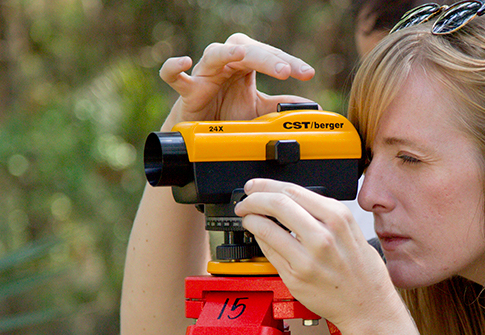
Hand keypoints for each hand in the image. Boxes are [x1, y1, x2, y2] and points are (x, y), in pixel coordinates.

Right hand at [158, 33, 315, 128]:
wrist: (202, 135)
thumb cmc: (226, 114)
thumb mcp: (258, 109)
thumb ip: (281, 105)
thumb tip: (310, 106)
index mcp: (245, 65)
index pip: (270, 55)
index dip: (290, 62)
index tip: (308, 73)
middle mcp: (226, 64)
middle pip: (247, 49)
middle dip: (267, 57)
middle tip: (287, 70)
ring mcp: (205, 74)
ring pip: (215, 54)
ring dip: (228, 53)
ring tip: (242, 54)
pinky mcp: (187, 90)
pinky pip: (175, 75)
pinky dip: (175, 67)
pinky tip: (185, 62)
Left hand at [233, 179, 400, 328]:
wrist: (366, 306)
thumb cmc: (362, 272)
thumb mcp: (351, 230)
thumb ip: (323, 214)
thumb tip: (290, 199)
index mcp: (338, 218)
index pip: (292, 190)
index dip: (266, 185)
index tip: (256, 186)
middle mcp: (322, 236)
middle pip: (276, 204)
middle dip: (253, 198)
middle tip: (246, 200)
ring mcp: (307, 258)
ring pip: (266, 227)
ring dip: (250, 219)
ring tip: (248, 218)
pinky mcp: (295, 277)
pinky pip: (268, 251)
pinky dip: (259, 239)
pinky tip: (260, 236)